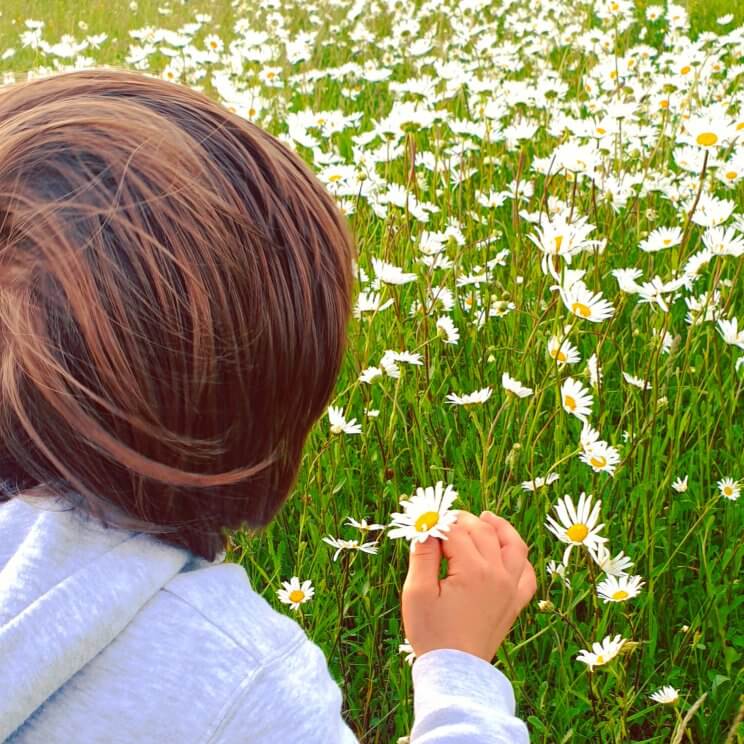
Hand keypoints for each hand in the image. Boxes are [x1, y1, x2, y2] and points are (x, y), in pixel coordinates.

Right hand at [401, 509, 535, 662]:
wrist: (456, 672)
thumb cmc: (432, 633)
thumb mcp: (417, 592)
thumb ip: (422, 556)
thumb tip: (426, 530)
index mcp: (473, 570)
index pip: (455, 531)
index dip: (438, 524)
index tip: (425, 524)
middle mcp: (498, 574)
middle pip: (483, 531)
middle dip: (463, 520)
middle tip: (445, 520)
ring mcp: (511, 588)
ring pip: (513, 545)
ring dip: (500, 527)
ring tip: (486, 517)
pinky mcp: (516, 603)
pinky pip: (527, 573)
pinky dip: (519, 558)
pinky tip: (507, 552)